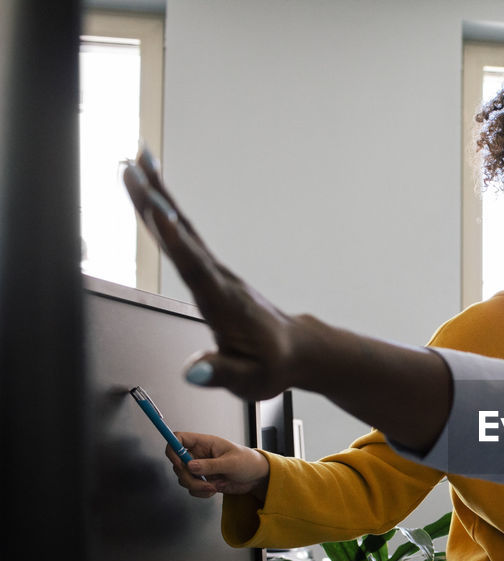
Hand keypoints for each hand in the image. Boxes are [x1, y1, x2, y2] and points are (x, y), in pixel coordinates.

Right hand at [122, 149, 298, 400]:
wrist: (296, 350)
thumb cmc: (271, 366)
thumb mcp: (250, 381)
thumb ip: (221, 374)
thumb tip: (192, 372)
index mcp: (224, 304)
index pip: (196, 268)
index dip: (176, 241)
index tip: (157, 210)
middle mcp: (219, 279)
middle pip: (184, 237)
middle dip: (156, 203)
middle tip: (132, 169)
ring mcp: (216, 271)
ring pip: (184, 228)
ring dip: (159, 195)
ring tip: (137, 160)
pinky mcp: (212, 270)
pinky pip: (186, 234)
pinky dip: (167, 210)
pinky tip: (154, 191)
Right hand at [168, 431, 269, 498]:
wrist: (257, 478)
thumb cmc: (249, 462)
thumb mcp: (232, 463)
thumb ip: (211, 465)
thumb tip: (190, 466)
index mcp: (205, 443)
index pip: (179, 439)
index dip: (173, 448)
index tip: (179, 462)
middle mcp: (200, 455)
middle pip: (177, 463)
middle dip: (187, 476)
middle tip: (203, 481)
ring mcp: (200, 468)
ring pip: (183, 477)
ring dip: (195, 486)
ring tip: (213, 487)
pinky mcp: (203, 480)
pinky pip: (191, 488)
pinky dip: (199, 492)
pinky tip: (213, 490)